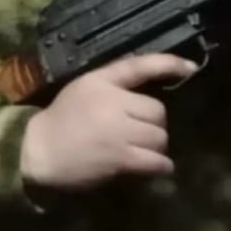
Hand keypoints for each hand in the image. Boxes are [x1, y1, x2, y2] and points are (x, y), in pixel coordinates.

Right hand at [19, 53, 197, 192]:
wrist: (39, 151)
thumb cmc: (63, 118)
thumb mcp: (85, 87)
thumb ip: (115, 82)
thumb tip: (154, 85)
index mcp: (102, 80)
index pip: (140, 65)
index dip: (169, 63)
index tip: (191, 67)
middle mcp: (112, 102)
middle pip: (157, 111)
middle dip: (154, 123)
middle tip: (141, 132)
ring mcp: (117, 131)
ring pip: (159, 137)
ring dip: (157, 146)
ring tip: (144, 151)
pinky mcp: (119, 158)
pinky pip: (155, 161)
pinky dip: (160, 166)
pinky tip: (154, 167)